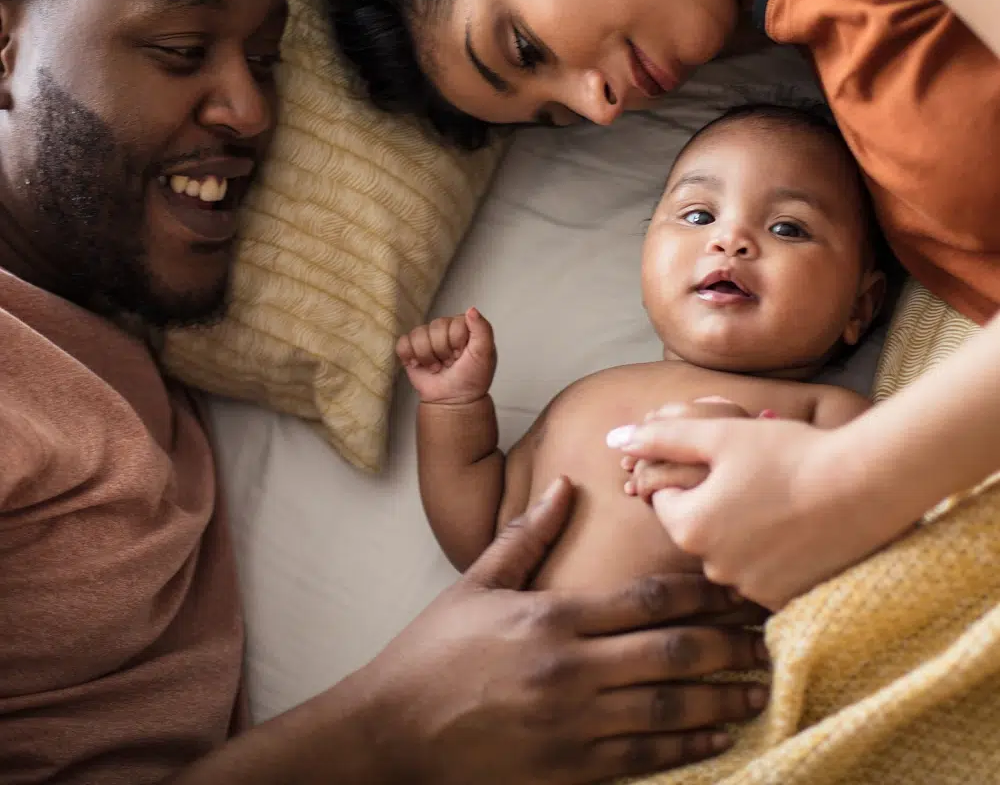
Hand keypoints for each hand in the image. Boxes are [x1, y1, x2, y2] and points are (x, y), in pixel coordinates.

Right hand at [362, 477, 769, 784]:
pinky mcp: (570, 771)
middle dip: (726, 645)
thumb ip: (527, 535)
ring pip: (668, 708)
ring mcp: (573, 725)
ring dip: (720, 698)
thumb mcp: (477, 583)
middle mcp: (571, 669)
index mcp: (552, 617)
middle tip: (766, 639)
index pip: (644, 600)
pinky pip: (643, 759)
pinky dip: (686, 749)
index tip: (734, 590)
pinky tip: (716, 738)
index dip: (698, 595)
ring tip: (757, 689)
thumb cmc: (434, 652)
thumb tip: (563, 485)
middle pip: (670, 652)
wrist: (394, 731)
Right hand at [397, 307, 496, 404]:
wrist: (453, 400)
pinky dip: (410, 356)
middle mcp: (443, 328)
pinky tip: (419, 365)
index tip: (462, 356)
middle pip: (435, 327)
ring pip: (418, 335)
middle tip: (450, 363)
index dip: (457, 343)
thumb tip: (471, 309)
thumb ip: (483, 329)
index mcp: (462, 326)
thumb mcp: (485, 354)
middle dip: (443, 351)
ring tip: (437, 367)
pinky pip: (403, 343)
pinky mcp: (410, 349)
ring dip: (428, 357)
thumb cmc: (472, 378)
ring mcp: (426, 338)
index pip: (454, 324)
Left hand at [609, 407, 911, 609]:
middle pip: (698, 529)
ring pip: (731, 553)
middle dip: (717, 504)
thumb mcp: (719, 433)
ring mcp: (751, 589)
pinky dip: (775, 555)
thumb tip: (613, 436)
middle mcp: (712, 567)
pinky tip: (799, 530)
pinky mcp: (788, 601)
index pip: (666, 500)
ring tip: (783, 501)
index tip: (727, 463)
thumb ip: (662, 436)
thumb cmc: (788, 452)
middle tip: (759, 478)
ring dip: (745, 531)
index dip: (693, 476)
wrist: (866, 484)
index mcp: (688, 526)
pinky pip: (764, 575)